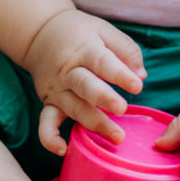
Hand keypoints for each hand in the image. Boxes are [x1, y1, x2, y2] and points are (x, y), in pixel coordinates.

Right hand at [23, 9, 145, 154]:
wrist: (39, 33)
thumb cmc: (79, 33)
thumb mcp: (103, 30)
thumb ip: (125, 50)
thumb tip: (141, 75)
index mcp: (84, 49)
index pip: (102, 62)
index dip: (120, 74)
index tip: (137, 85)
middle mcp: (68, 71)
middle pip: (85, 86)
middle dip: (103, 98)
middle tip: (122, 109)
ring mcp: (57, 89)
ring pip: (74, 108)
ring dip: (93, 123)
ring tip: (116, 136)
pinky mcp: (49, 103)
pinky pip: (45, 123)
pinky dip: (50, 138)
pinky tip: (63, 150)